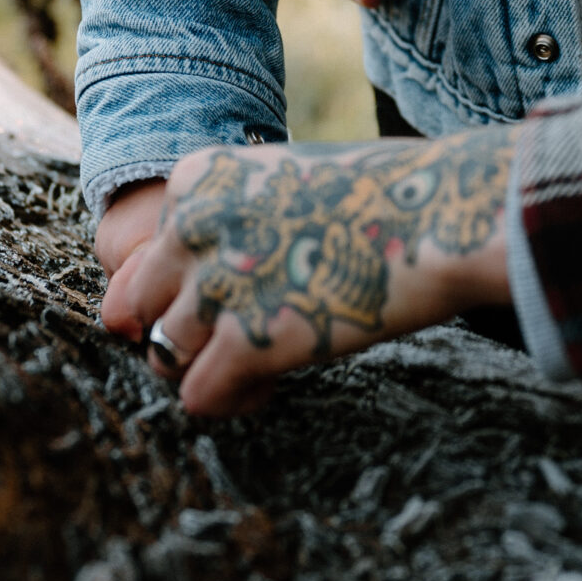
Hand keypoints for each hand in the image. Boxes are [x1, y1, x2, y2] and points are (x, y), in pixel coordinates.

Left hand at [107, 132, 515, 414]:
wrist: (442, 212)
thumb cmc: (383, 196)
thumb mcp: (285, 180)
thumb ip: (230, 219)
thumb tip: (192, 286)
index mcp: (197, 180)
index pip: (147, 254)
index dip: (190, 284)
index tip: (246, 287)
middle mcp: (191, 228)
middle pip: (139, 308)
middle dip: (181, 331)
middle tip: (235, 338)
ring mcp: (215, 286)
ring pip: (161, 356)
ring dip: (207, 369)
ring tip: (260, 365)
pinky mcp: (247, 342)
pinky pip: (199, 396)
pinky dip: (232, 400)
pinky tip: (273, 383)